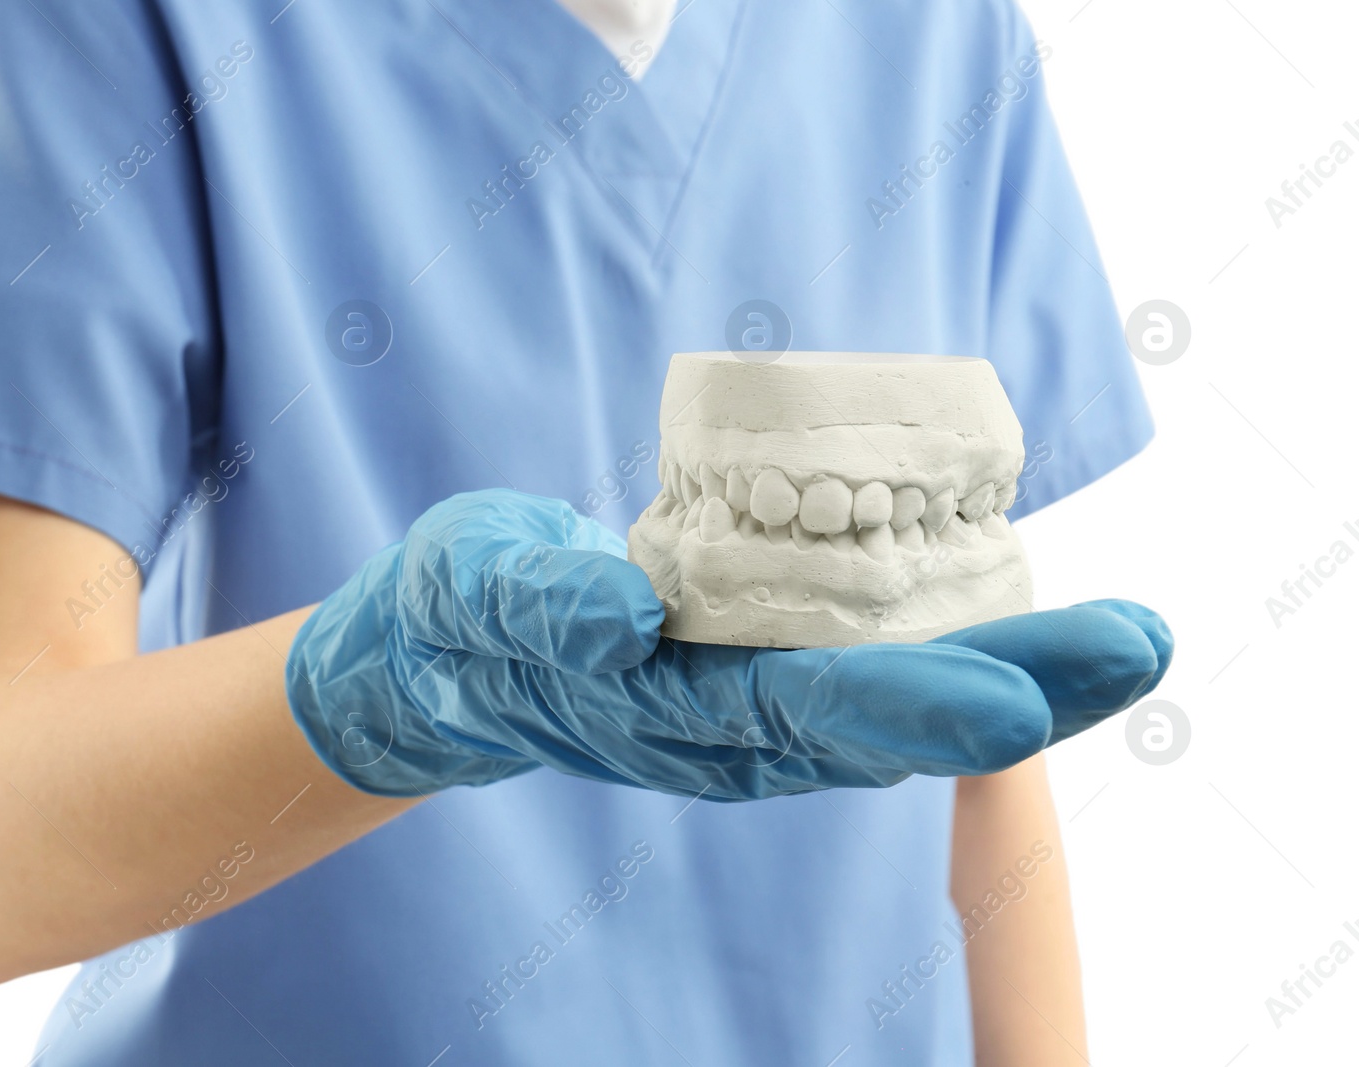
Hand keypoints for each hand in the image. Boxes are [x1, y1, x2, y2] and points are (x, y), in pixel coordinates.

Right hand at [285, 490, 1171, 799]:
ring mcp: (750, 704)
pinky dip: (959, 648)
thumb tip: (621, 616)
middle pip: (888, 712)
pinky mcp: (756, 671)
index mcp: (664, 705)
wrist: (445, 662)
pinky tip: (1036, 628)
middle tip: (1138, 646)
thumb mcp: (472, 594)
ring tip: (1126, 639)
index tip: (1021, 699)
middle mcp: (727, 723)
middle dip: (1017, 685)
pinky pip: (871, 668)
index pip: (803, 708)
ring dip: (1017, 672)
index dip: (913, 702)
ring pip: (897, 697)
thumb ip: (538, 604)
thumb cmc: (456, 619)